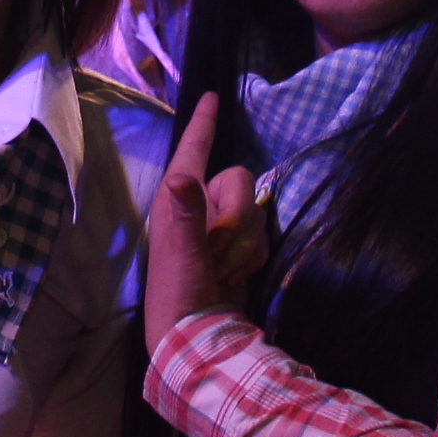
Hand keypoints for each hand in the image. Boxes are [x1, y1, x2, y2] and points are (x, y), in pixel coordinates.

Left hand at [143, 96, 265, 355]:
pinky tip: (235, 278)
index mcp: (177, 201)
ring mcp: (218, 229)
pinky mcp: (236, 250)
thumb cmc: (180, 295)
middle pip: (239, 181)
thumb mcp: (182, 255)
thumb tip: (182, 176)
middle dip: (236, 217)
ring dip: (243, 244)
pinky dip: (252, 258)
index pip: (194, 152)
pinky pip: (260, 236)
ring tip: (223, 270)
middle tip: (218, 252)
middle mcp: (197, 208)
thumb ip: (186, 213)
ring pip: (254, 210)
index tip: (213, 97)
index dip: (205, 125)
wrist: (199, 339)